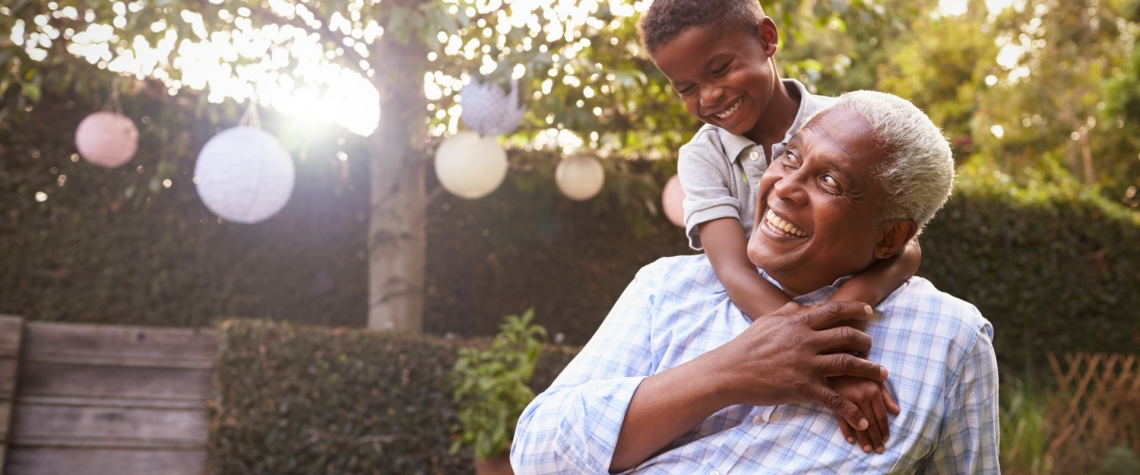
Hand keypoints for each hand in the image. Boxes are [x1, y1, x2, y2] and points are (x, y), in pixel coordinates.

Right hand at [709, 301, 888, 431]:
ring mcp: (806, 364)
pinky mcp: (803, 387)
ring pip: (848, 364)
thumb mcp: (768, 321)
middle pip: (848, 336)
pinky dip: (851, 410)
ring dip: (870, 370)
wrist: (730, 371)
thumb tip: (805, 306)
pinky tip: (861, 419)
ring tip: (882, 374)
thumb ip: (790, 312)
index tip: (869, 312)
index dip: (855, 310)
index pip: (834, 311)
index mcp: (798, 323)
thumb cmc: (747, 346)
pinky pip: (834, 400)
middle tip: (872, 346)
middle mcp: (806, 341)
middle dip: (866, 341)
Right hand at [829, 376, 899, 453]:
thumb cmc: (858, 370)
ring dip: (863, 439)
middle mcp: (861, 397)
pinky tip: (851, 440)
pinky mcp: (834, 401)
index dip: (885, 429)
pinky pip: (841, 420)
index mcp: (873, 391)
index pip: (881, 416)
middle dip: (876, 438)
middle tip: (879, 450)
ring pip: (857, 424)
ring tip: (867, 449)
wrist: (835, 359)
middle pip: (871, 423)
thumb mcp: (875, 378)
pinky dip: (846, 431)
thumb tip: (896, 411)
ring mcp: (846, 400)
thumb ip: (886, 395)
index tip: (887, 439)